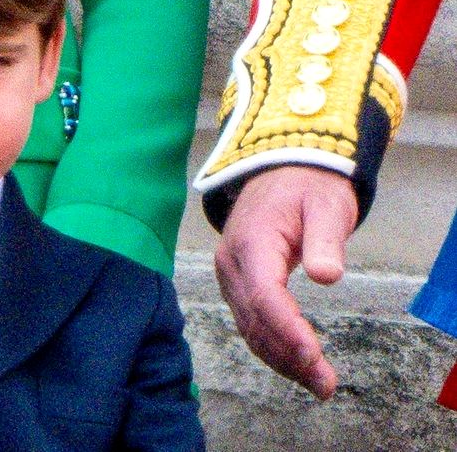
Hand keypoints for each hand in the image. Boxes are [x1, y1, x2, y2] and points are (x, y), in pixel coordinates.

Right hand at [214, 165, 357, 399]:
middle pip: (255, 318)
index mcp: (252, 241)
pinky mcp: (237, 284)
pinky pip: (249, 321)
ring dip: (281, 358)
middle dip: (289, 354)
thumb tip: (327, 276)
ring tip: (319, 384)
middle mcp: (232, 262)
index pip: (264, 293)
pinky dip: (272, 347)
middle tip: (325, 384)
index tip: (312, 355)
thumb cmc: (308, 189)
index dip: (286, 328)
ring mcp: (231, 275)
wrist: (281, 173)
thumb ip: (325, 240)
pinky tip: (297, 364)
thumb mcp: (326, 206)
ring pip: (249, 327)